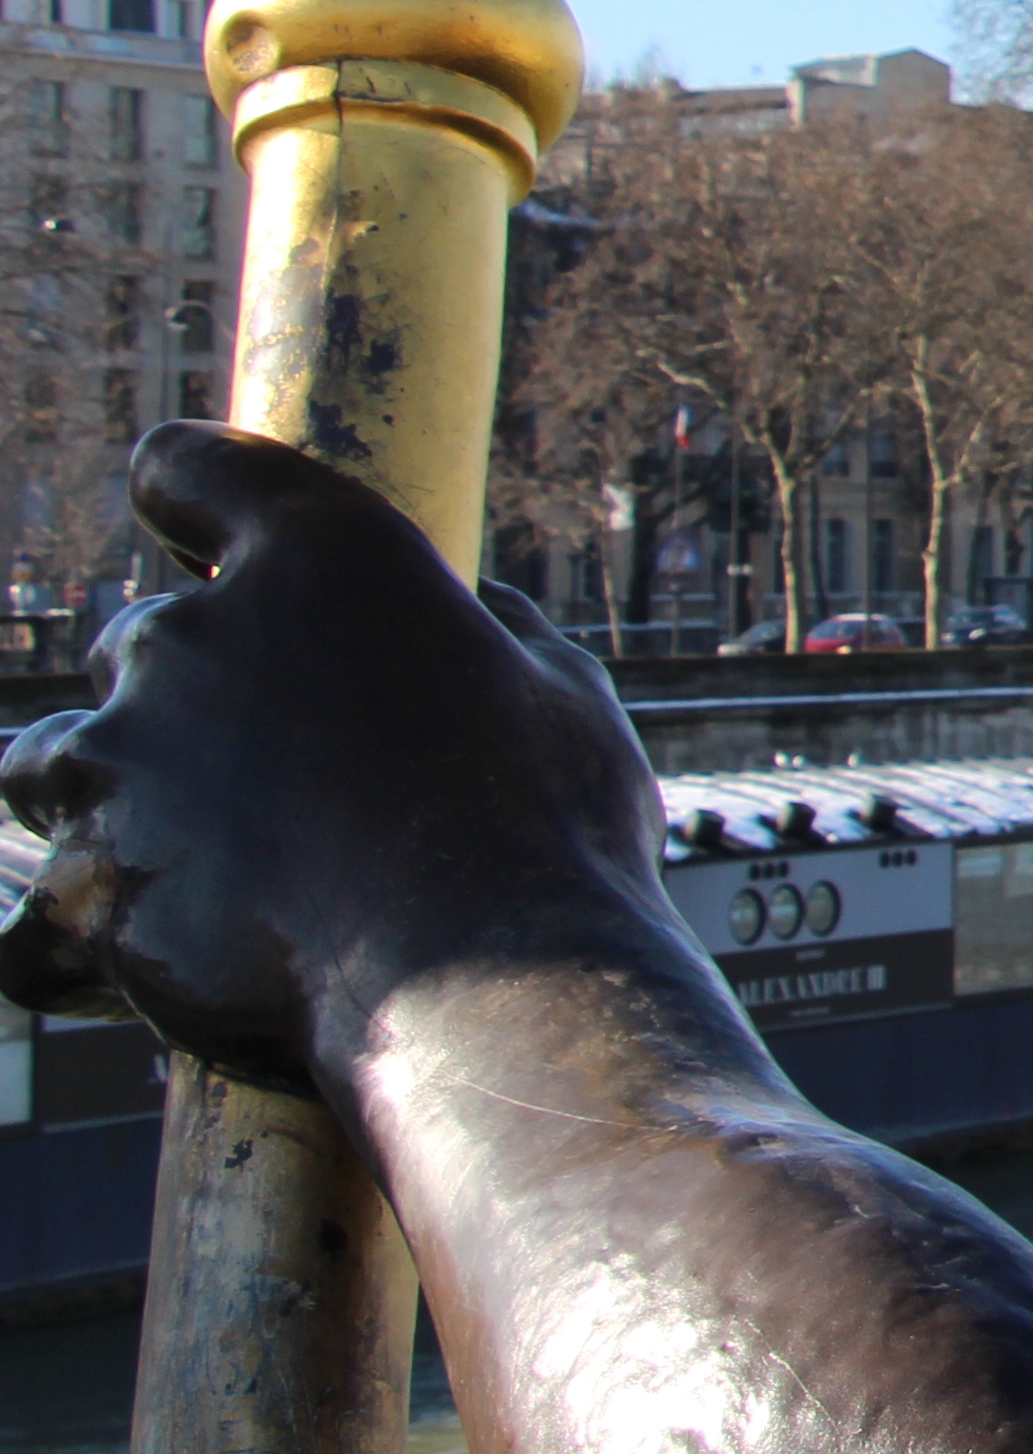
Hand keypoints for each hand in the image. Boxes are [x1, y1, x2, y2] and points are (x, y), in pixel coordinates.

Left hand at [0, 426, 665, 1089]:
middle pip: (136, 642)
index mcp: (318, 555)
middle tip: (281, 777)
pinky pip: (25, 925)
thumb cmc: (548, 828)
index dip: (186, 496)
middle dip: (191, 699)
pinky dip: (63, 939)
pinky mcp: (84, 896)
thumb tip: (475, 622)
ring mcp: (117, 767)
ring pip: (51, 761)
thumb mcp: (559, 690)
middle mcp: (189, 639)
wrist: (490, 986)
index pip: (188, 467)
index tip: (198, 534)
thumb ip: (486, 635)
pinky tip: (117, 963)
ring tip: (200, 867)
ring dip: (108, 798)